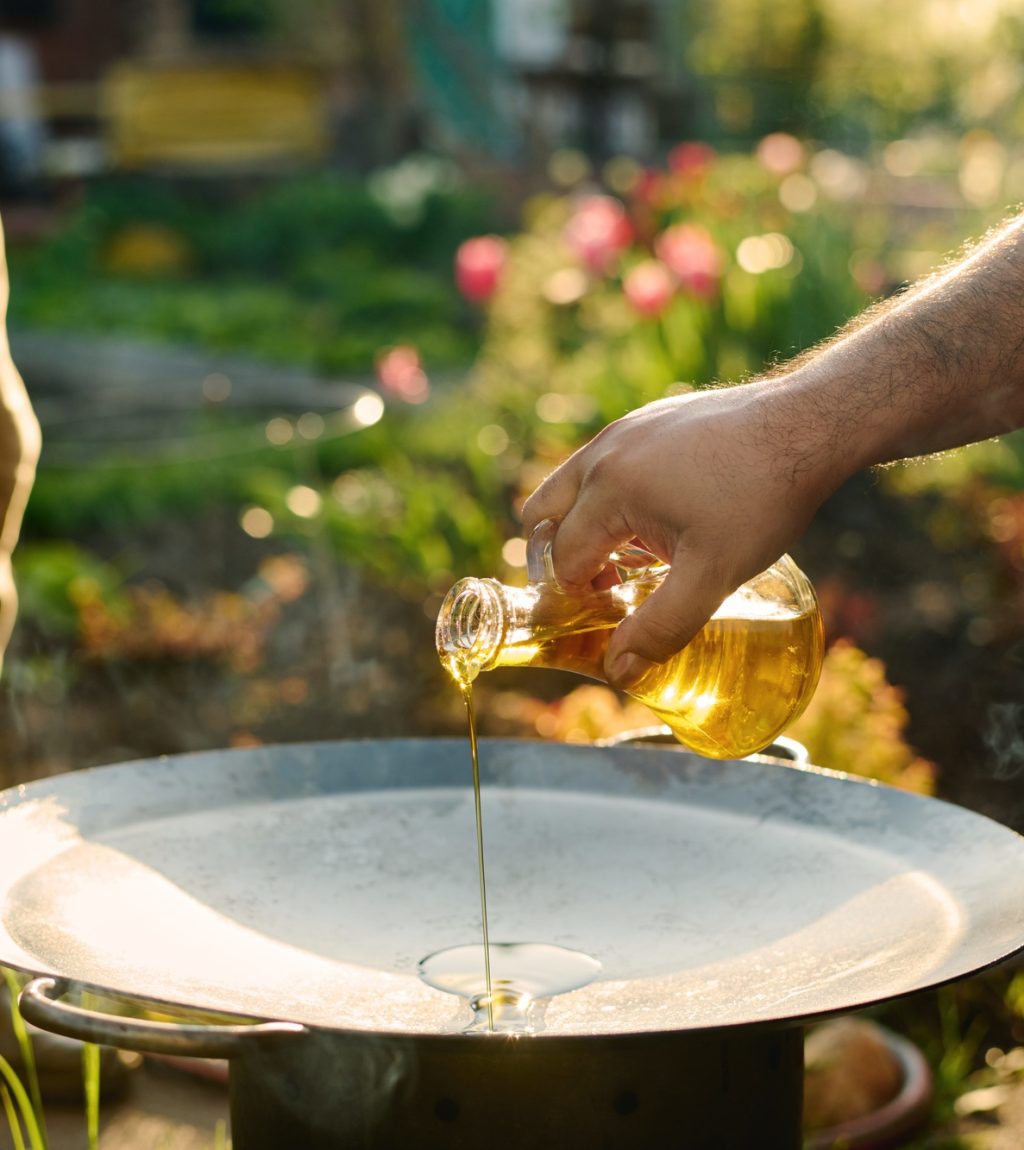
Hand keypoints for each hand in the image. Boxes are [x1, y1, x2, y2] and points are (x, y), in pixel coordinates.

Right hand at [522, 381, 838, 686]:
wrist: (807, 424)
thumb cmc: (762, 498)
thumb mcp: (714, 574)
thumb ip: (662, 625)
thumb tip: (619, 670)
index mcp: (608, 488)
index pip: (562, 560)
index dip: (575, 599)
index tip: (602, 619)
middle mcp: (603, 453)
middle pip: (542, 516)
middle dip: (560, 560)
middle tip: (602, 590)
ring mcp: (624, 430)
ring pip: (569, 486)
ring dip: (583, 529)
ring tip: (628, 559)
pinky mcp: (647, 420)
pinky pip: (603, 465)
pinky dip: (608, 500)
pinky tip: (657, 521)